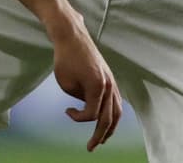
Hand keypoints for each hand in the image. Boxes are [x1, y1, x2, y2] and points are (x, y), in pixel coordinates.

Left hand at [49, 15, 121, 151]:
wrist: (72, 35)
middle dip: (100, 135)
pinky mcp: (110, 77)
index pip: (92, 114)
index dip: (78, 118)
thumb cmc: (65, 58)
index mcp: (98, 86)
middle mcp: (109, 85)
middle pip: (109, 118)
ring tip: (103, 139)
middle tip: (91, 147)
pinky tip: (107, 120)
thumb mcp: (66, 84)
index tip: (67, 111)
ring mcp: (112, 81)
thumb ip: (80, 99)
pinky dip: (113, 113)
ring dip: (111, 127)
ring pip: (117, 111)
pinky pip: (116, 101)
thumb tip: (88, 106)